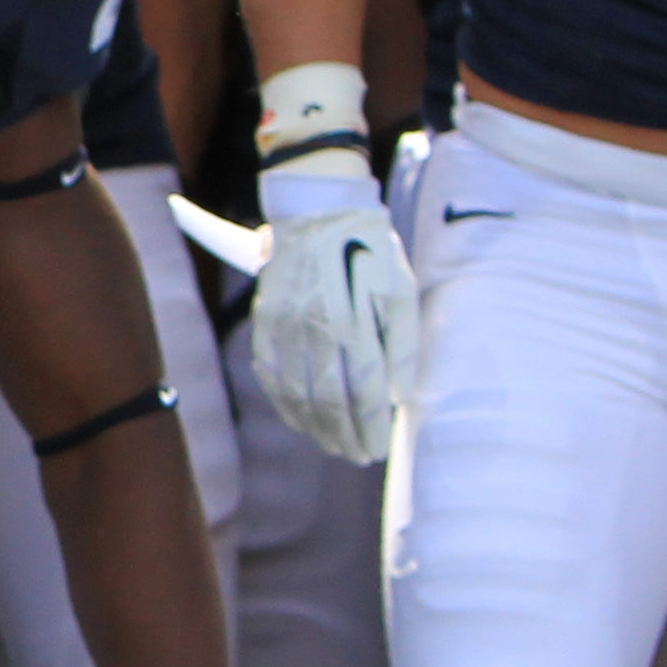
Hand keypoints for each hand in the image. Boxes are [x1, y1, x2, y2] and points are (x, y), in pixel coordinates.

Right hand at [249, 159, 412, 464]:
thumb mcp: (399, 291)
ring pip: (295, 391)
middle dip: (343, 434)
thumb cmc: (369, 251)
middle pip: (327, 399)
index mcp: (354, 321)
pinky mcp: (265, 320)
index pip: (363, 390)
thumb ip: (401, 345)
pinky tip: (298, 417)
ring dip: (313, 426)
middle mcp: (316, 328)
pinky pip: (270, 372)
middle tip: (357, 456)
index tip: (379, 449)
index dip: (370, 426)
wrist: (316, 210)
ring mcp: (285, 326)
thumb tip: (396, 395)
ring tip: (331, 445)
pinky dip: (283, 401)